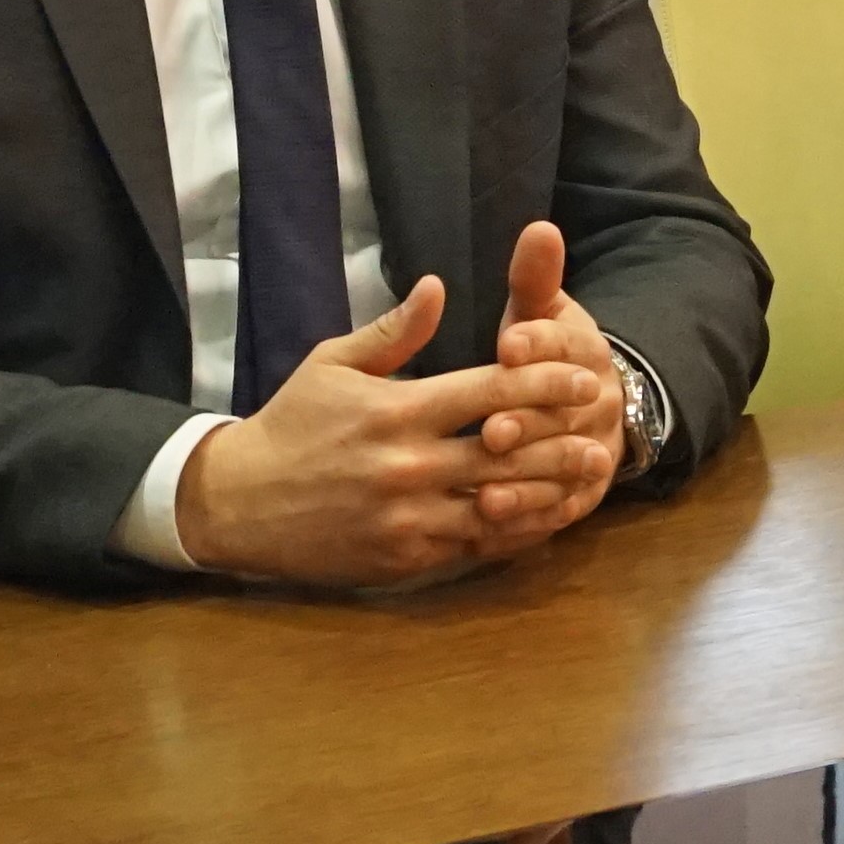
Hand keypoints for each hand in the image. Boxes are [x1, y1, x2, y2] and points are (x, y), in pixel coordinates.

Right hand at [176, 279, 613, 587]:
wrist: (240, 503)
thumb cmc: (290, 424)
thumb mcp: (332, 365)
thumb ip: (392, 332)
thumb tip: (437, 286)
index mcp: (396, 410)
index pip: (488, 391)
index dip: (543, 380)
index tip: (582, 373)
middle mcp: (408, 465)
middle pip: (506, 451)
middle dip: (561, 439)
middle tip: (603, 430)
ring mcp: (408, 516)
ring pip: (498, 504)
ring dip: (548, 489)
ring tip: (588, 476)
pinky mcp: (404, 557)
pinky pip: (473, 545)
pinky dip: (512, 531)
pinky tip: (541, 518)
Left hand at [468, 219, 628, 545]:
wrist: (595, 405)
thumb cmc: (544, 354)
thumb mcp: (542, 312)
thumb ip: (536, 277)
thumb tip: (539, 227)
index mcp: (584, 351)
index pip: (565, 344)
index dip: (538, 344)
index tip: (506, 345)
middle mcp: (598, 403)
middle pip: (565, 413)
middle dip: (529, 422)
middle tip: (490, 431)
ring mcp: (595, 451)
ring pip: (564, 467)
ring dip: (529, 482)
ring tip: (486, 495)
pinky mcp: (584, 494)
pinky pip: (562, 509)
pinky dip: (532, 519)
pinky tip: (495, 527)